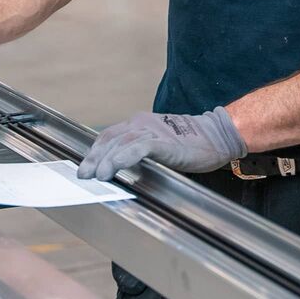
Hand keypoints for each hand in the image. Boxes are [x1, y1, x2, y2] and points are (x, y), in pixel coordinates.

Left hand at [76, 107, 246, 179]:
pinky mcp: (164, 141)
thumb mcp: (159, 144)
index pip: (109, 136)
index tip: (84, 167)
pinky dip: (123, 157)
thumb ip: (140, 151)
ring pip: (121, 143)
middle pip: (111, 139)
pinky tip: (113, 167)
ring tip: (95, 175)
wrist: (216, 135)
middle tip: (83, 175)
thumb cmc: (189, 144)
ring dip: (105, 160)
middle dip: (94, 157)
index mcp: (140, 124)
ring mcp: (153, 131)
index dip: (94, 151)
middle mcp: (142, 123)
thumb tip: (119, 170)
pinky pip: (138, 148)